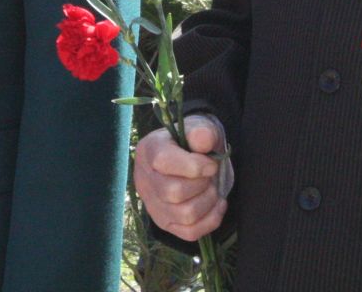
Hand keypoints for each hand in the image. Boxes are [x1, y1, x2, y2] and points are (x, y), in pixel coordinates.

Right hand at [134, 119, 229, 241]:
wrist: (192, 160)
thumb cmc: (193, 144)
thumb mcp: (199, 129)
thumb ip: (202, 132)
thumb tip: (202, 139)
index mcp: (148, 151)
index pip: (163, 162)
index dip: (193, 166)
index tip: (211, 164)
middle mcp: (144, 180)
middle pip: (174, 192)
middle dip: (202, 184)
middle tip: (210, 176)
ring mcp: (153, 205)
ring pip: (185, 215)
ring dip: (209, 202)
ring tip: (212, 188)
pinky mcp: (166, 223)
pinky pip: (190, 233)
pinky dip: (211, 220)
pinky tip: (217, 204)